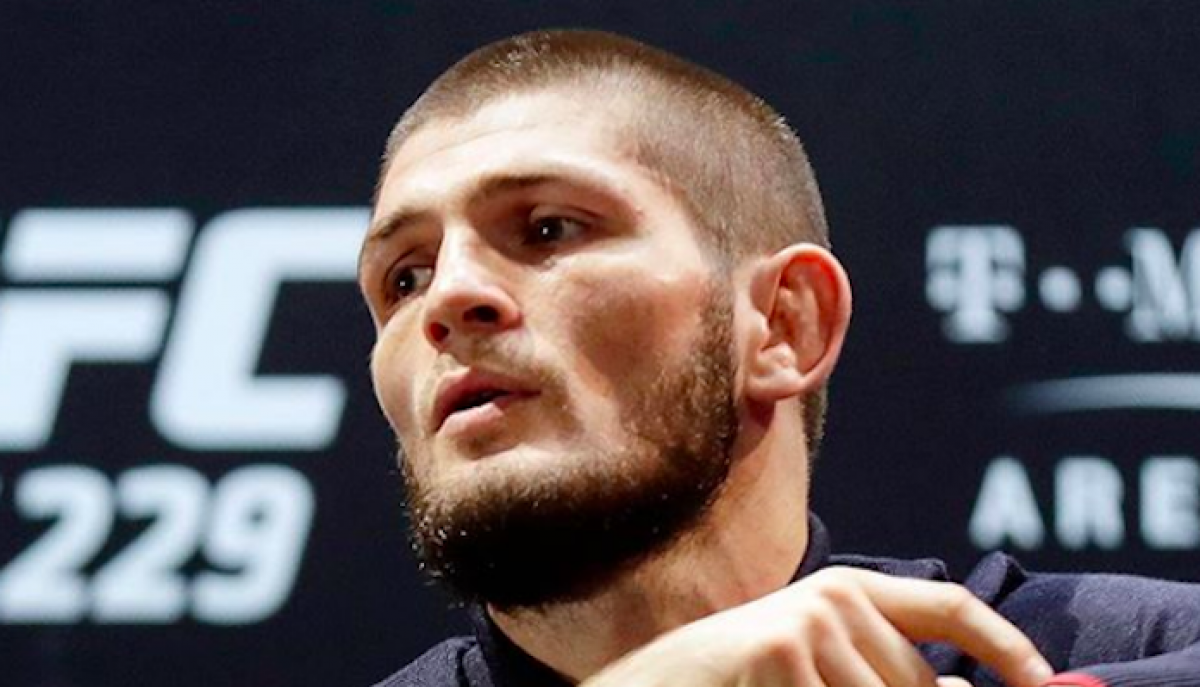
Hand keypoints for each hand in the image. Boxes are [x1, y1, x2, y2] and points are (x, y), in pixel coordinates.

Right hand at [582, 567, 1052, 686]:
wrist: (654, 685)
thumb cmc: (744, 681)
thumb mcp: (825, 670)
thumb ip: (888, 673)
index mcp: (852, 590)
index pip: (952, 608)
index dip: (1008, 649)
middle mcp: (837, 596)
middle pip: (922, 685)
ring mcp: (809, 622)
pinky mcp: (781, 652)